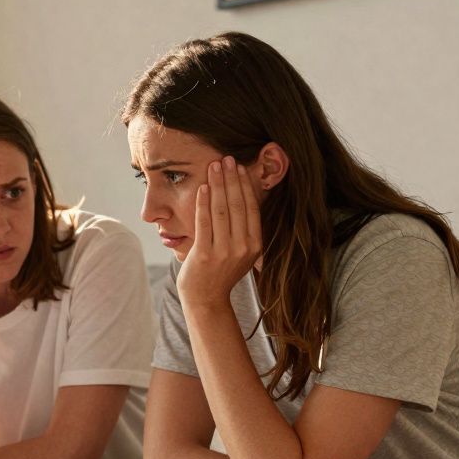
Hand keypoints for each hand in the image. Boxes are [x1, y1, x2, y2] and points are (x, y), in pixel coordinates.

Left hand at [175, 157, 262, 308]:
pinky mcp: (205, 254)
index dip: (245, 185)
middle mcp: (243, 248)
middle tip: (227, 158)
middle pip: (237, 205)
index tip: (239, 167)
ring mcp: (224, 251)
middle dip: (232, 178)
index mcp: (255, 245)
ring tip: (214, 166)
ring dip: (218, 184)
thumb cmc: (220, 273)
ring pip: (221, 210)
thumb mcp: (240, 252)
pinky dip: (203, 202)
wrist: (206, 299)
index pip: (251, 208)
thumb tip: (242, 198)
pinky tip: (203, 187)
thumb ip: (243, 230)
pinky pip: (204, 221)